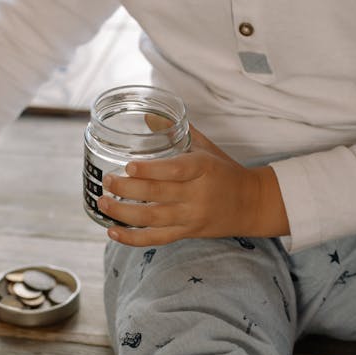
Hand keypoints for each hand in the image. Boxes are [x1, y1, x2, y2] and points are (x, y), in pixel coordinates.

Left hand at [97, 123, 288, 246]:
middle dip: (127, 189)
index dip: (150, 170)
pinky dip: (133, 238)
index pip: (175, 169)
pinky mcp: (187, 233)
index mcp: (203, 169)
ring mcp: (191, 217)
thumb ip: (177, 132)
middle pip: (157, 194)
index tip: (129, 166)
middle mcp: (197, 194)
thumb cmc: (224, 171)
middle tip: (107, 182)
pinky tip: (113, 232)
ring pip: (153, 218)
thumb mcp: (205, 148)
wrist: (252, 204)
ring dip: (124, 213)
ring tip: (103, 203)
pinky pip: (157, 239)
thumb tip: (147, 115)